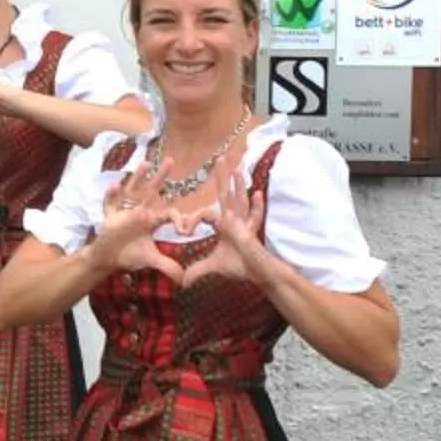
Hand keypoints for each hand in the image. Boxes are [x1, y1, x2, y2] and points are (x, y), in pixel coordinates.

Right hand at [91, 156, 182, 282]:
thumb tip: (185, 280)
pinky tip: (115, 186)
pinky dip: (111, 195)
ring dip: (137, 178)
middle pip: (152, 191)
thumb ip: (167, 266)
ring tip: (145, 164)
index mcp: (152, 220)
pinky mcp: (110, 216)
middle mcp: (139, 211)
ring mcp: (124, 211)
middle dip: (161, 176)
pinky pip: (110, 203)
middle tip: (172, 160)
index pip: (168, 213)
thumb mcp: (150, 260)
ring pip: (131, 191)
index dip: (178, 219)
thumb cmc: (130, 254)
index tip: (185, 230)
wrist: (108, 258)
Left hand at [179, 162, 269, 286]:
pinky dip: (256, 206)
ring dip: (237, 185)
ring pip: (239, 201)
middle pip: (225, 195)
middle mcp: (234, 220)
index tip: (182, 230)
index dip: (192, 220)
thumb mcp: (213, 266)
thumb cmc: (240, 266)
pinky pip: (254, 217)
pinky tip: (257, 193)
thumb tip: (181, 282)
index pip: (205, 213)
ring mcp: (244, 225)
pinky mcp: (251, 233)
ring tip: (237, 168)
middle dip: (222, 178)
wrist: (258, 274)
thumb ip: (197, 270)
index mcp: (223, 224)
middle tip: (220, 158)